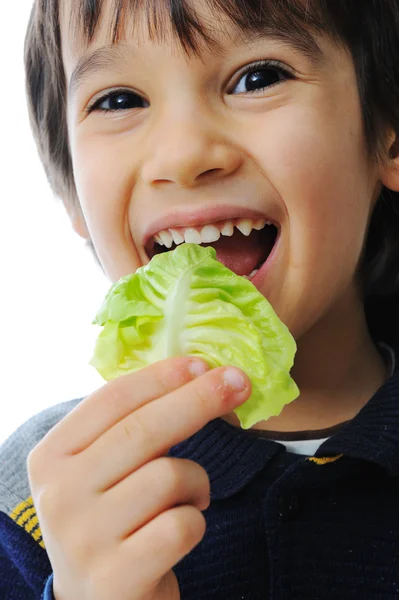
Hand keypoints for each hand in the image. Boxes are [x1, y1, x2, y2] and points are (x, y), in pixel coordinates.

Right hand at [27, 357, 249, 599]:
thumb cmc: (112, 517)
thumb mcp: (103, 468)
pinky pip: (182, 525)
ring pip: (169, 476)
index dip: (162, 377)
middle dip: (199, 399)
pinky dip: (195, 520)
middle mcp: (59, 494)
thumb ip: (132, 426)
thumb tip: (200, 374)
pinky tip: (179, 531)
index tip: (203, 363)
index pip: (111, 399)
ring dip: (196, 482)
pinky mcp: (117, 577)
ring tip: (188, 498)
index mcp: (52, 455)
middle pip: (142, 429)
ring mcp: (84, 538)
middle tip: (238, 382)